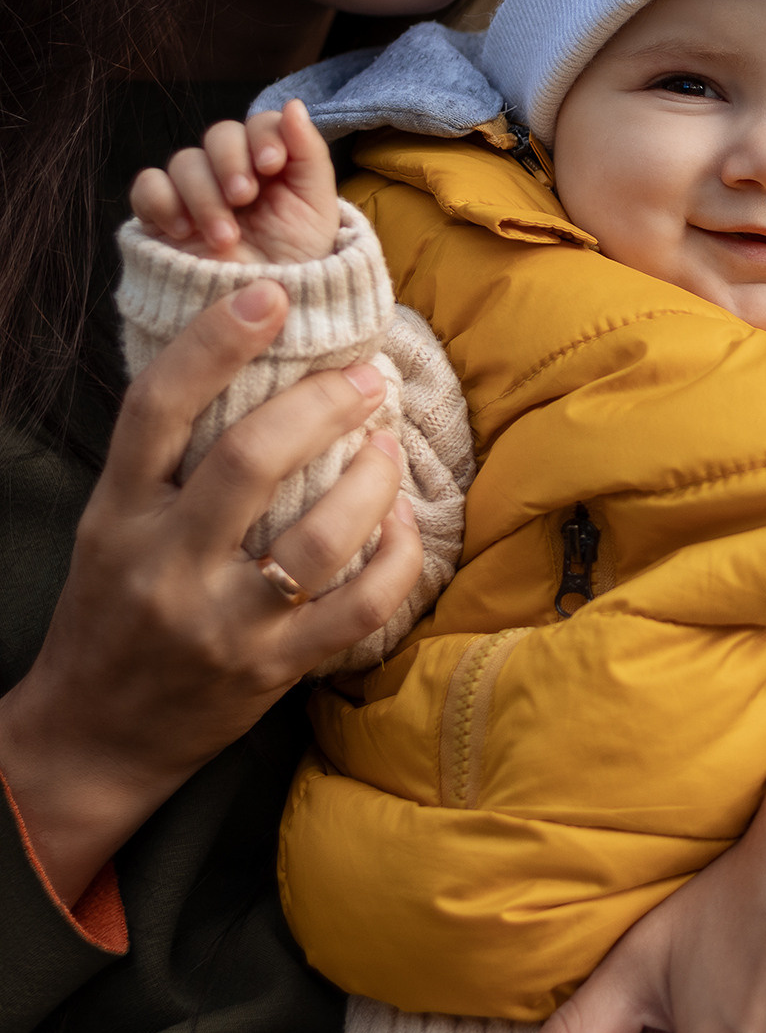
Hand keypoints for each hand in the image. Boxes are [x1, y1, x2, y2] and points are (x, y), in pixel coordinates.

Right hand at [0, 282, 422, 903]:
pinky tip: (404, 522)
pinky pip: (358, 607)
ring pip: (318, 535)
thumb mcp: (113, 530)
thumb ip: (167, 466)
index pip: (159, 409)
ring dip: (372, 479)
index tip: (269, 296)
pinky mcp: (272, 671)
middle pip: (250, 460)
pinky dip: (397, 558)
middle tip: (365, 376)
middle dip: (322, 406)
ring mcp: (221, 621)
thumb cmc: (113, 614)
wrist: (93, 736)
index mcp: (119, 514)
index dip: (214, 343)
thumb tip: (251, 372)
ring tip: (390, 444)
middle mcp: (166, 563)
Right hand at [129, 100, 339, 263]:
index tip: (271, 164)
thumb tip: (295, 106)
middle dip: (231, 162)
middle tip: (244, 197)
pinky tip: (186, 231)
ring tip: (226, 237)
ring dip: (205, 195)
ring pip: (185, 161)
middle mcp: (233, 173)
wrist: (266, 312)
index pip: (260, 125)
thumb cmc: (299, 261)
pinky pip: (148, 186)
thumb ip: (309, 155)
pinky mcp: (163, 216)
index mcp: (272, 165)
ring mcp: (195, 193)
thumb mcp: (316, 209)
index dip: (263, 135)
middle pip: (220, 134)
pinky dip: (164, 201)